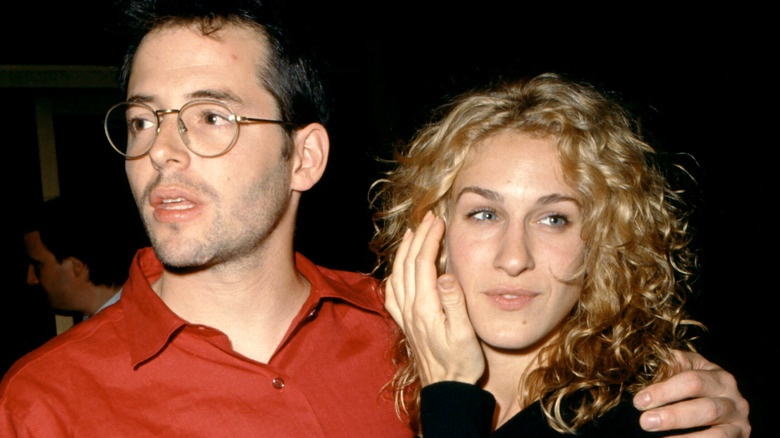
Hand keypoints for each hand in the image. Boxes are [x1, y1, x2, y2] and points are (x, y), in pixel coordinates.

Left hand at [384, 212, 484, 385]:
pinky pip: (391, 292)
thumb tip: (445, 275)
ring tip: (412, 234)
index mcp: (425, 308)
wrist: (446, 389)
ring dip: (403, 251)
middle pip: (407, 264)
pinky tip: (400, 268)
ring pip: (396, 275)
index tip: (438, 221)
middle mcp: (410, 309)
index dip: (429, 239)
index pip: (422, 263)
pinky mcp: (404, 323)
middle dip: (416, 237)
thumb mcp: (465, 333)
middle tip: (428, 219)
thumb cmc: (461, 362)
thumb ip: (455, 303)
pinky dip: (394, 273)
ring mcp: (404, 317)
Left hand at [633, 350, 749, 436]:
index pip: (692, 381)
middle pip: (706, 409)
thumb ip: (668, 368)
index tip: (640, 401)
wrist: (715, 404)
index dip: (664, 391)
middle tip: (645, 422)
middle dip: (673, 417)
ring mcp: (739, 421)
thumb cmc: (691, 385)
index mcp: (717, 374)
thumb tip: (646, 371)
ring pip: (717, 434)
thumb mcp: (683, 370)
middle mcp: (734, 397)